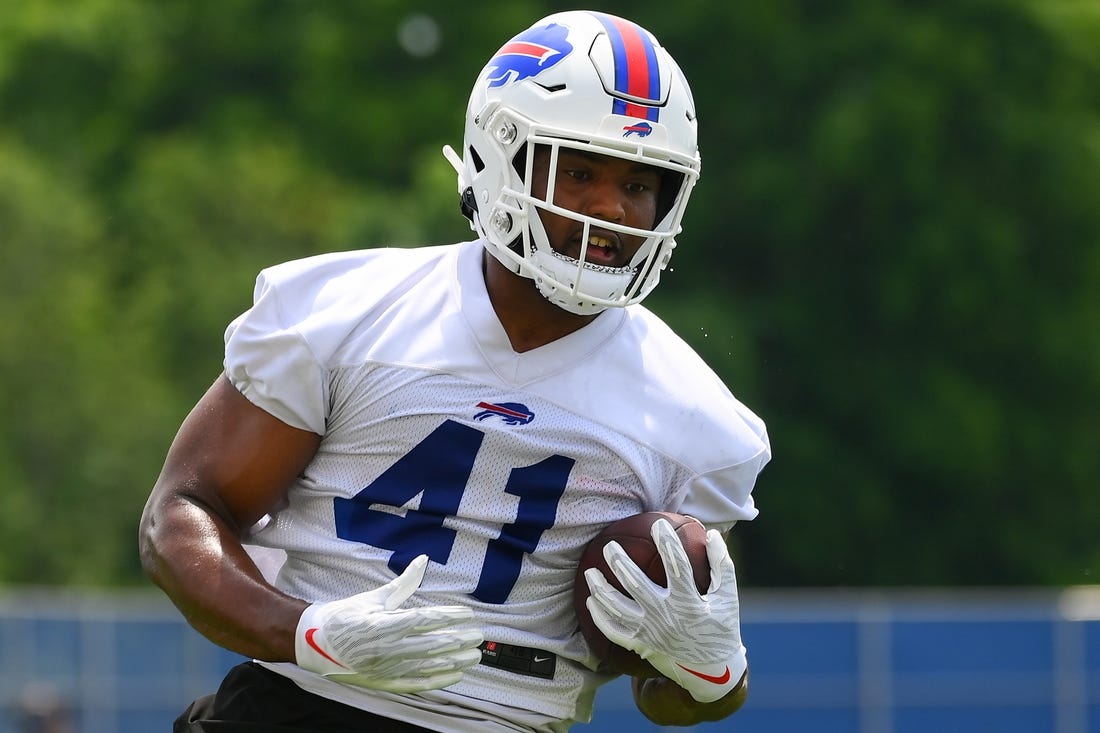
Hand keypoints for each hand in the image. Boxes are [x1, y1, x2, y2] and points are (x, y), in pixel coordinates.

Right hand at [295, 555, 483, 691]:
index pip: (426, 620)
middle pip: (432, 644)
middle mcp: (387, 648)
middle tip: (480, 635)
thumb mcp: (375, 597)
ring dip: (455, 661)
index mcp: (384, 624)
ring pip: (428, 665)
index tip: (468, 614)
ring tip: (474, 656)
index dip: (450, 617)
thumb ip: (404, 582)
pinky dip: (437, 680)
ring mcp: (386, 668)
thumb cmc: (345, 617)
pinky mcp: (384, 682)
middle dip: (459, 640)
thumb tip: (423, 560)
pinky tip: (455, 675)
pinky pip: (416, 683)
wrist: (314, 643)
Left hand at [584, 520, 746, 702]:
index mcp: (690, 603)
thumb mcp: (728, 597)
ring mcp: (651, 633)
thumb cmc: (721, 627)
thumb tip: (712, 534)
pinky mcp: (641, 645)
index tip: (659, 524)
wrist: (711, 670)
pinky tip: (590, 601)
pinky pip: (614, 631)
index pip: (677, 567)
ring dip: (601, 590)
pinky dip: (600, 617)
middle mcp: (667, 617)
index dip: (668, 544)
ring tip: (590, 573)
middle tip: (609, 545)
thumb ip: (721, 565)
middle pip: (637, 585)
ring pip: (618, 610)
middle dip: (620, 563)